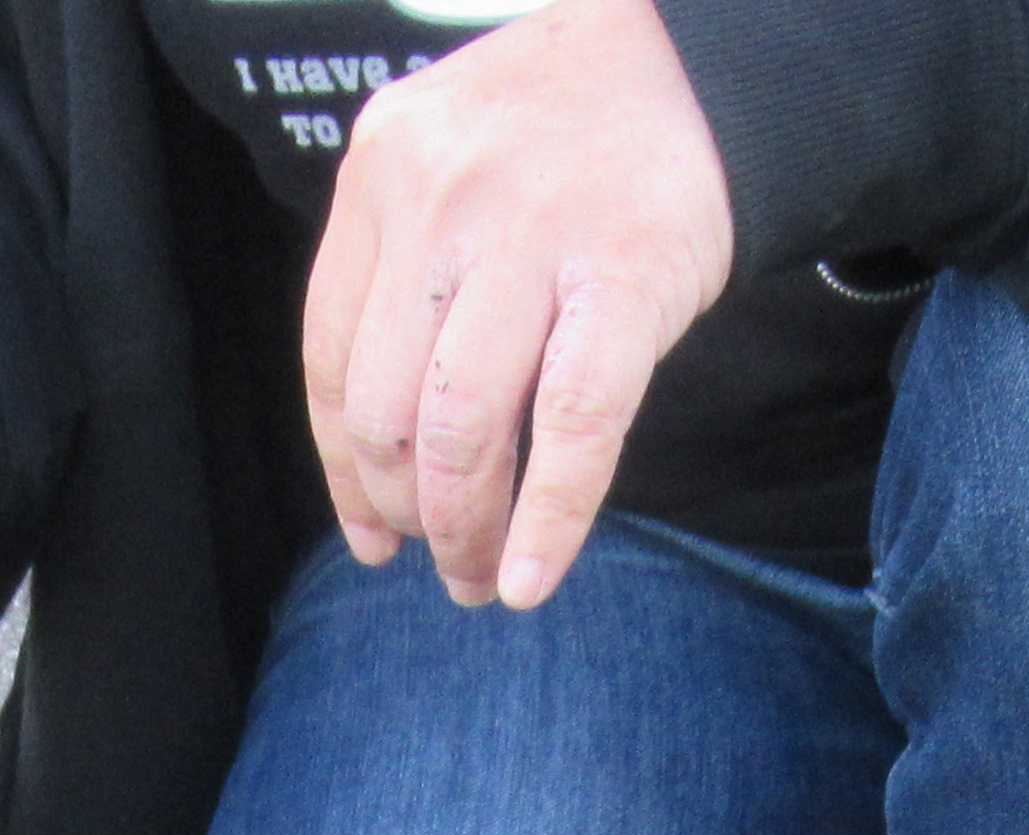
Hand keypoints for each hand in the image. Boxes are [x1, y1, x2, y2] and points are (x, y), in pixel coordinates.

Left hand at [309, 0, 733, 606]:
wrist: (699, 62)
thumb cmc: (567, 135)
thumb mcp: (450, 162)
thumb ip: (404, 266)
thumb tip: (381, 449)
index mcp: (383, 171)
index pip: (329, 355)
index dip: (344, 466)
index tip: (368, 529)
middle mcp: (440, 199)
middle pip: (387, 406)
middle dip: (405, 513)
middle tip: (437, 560)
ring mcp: (531, 236)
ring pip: (462, 429)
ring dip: (464, 529)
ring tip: (479, 573)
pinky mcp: (625, 277)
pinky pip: (573, 426)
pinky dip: (548, 522)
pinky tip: (531, 578)